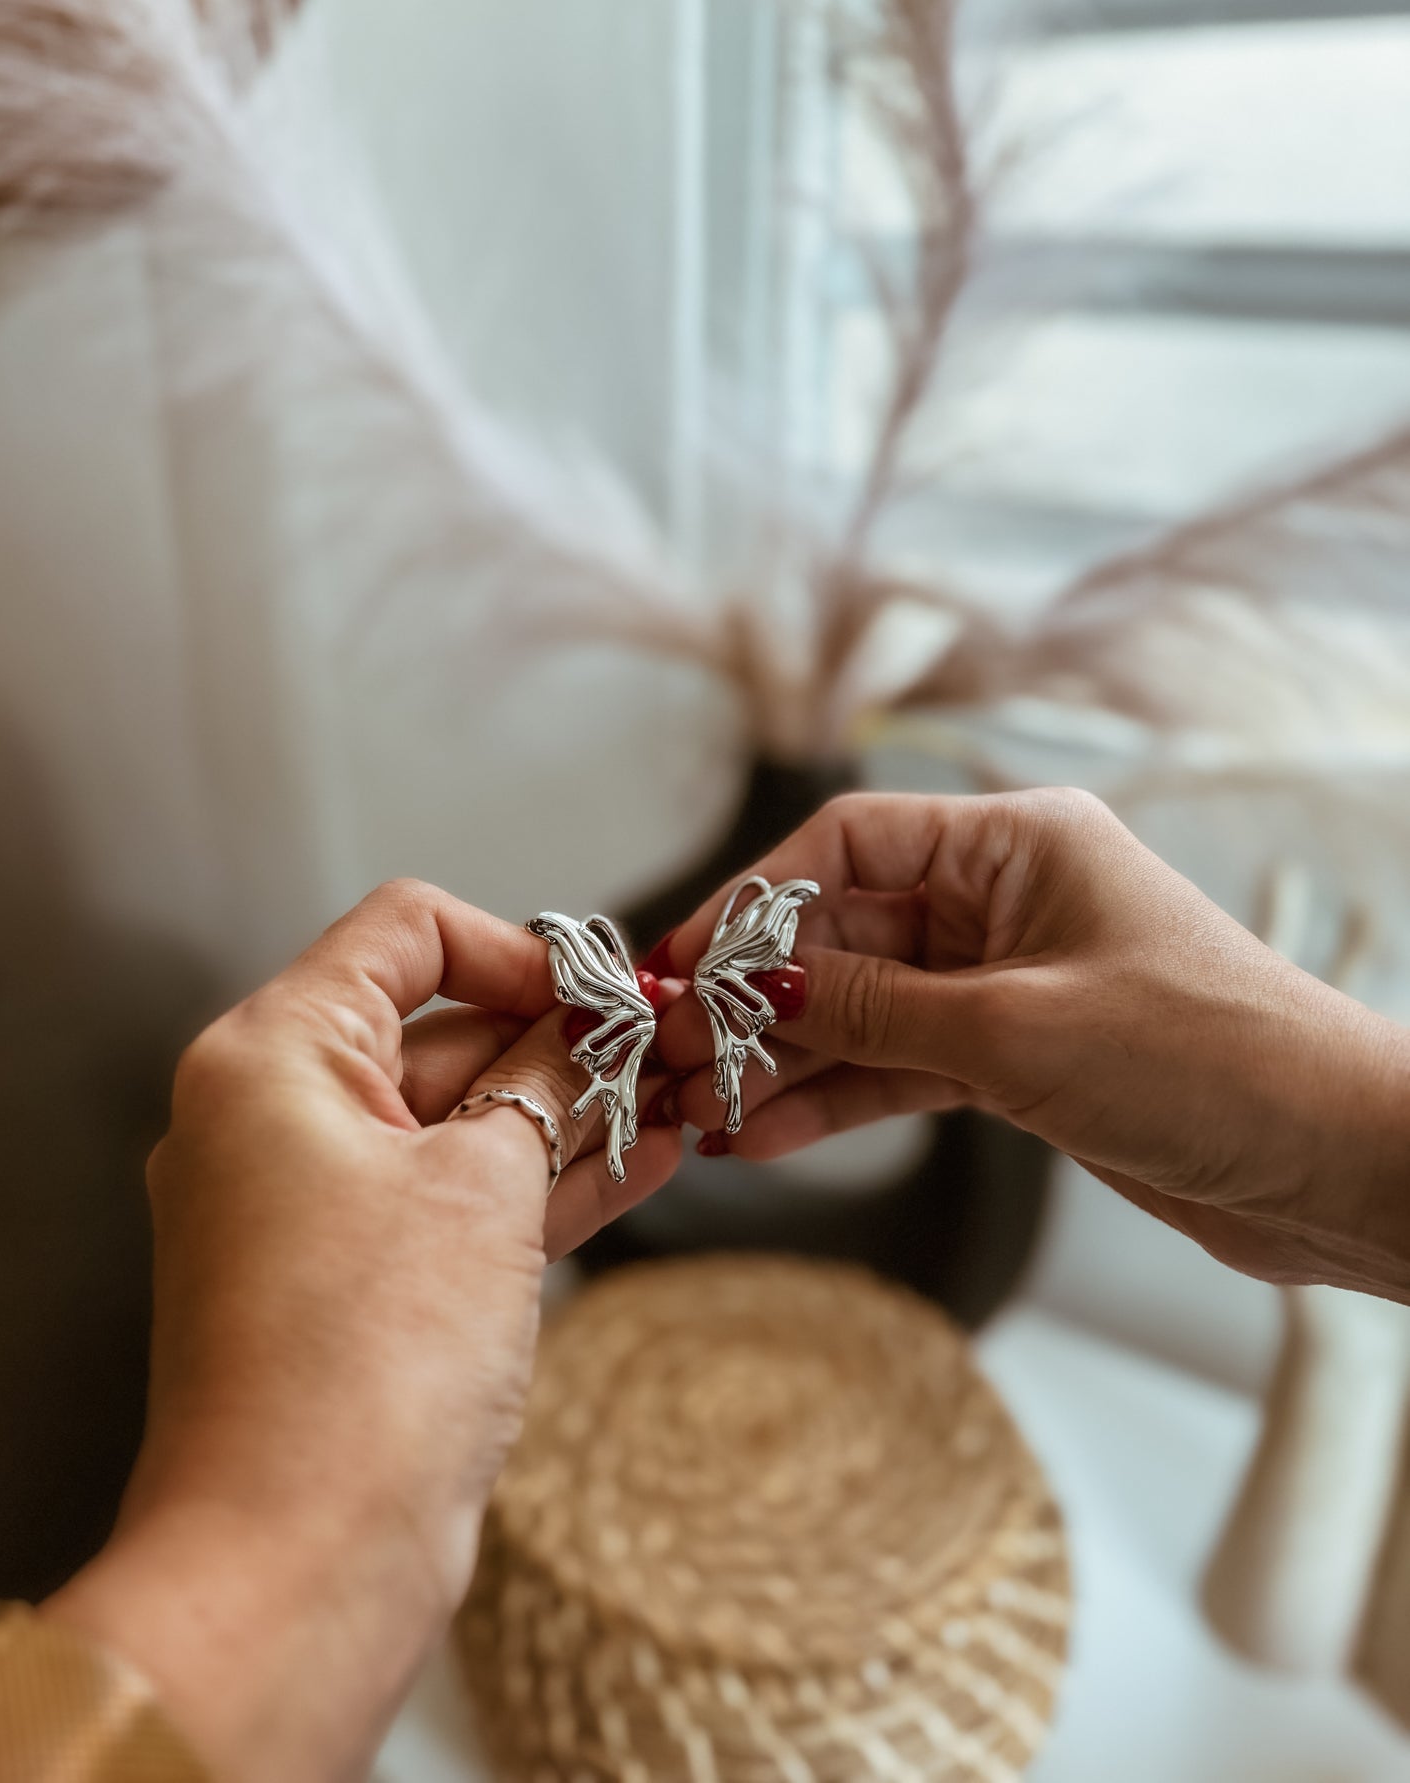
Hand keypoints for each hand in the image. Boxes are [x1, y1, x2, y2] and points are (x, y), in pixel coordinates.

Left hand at [45, 880, 681, 1782]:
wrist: (302, 1562)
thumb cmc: (364, 1362)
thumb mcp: (483, 1187)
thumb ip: (545, 1083)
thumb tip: (590, 1028)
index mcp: (270, 1059)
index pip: (402, 932)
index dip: (515, 949)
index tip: (600, 991)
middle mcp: (271, 1122)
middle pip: (433, 1030)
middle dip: (555, 1042)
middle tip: (662, 1051)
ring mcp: (308, 1209)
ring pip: (452, 1124)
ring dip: (562, 1113)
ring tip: (675, 1100)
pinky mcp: (351, 1286)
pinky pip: (450, 1202)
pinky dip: (534, 1183)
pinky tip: (641, 1162)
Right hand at [652, 790, 1409, 1299]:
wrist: (1335, 1164)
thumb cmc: (1209, 1058)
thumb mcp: (1013, 1029)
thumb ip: (870, 1011)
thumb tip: (747, 991)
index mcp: (1017, 843)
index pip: (848, 844)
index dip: (753, 902)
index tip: (678, 964)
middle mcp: (1008, 900)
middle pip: (845, 932)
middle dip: (755, 998)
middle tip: (672, 1056)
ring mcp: (1012, 983)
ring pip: (865, 1010)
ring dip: (785, 1061)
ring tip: (699, 1111)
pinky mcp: (1022, 1060)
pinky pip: (903, 1067)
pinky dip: (840, 1101)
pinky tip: (768, 1136)